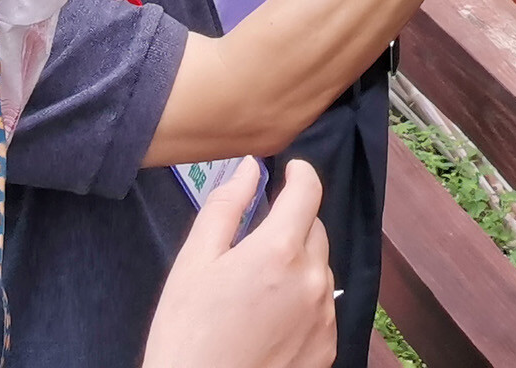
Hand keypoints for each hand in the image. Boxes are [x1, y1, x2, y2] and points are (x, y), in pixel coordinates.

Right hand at [144, 158, 333, 367]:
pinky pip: (323, 306)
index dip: (300, 174)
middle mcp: (312, 279)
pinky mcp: (328, 347)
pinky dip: (304, 301)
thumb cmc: (188, 335)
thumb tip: (250, 168)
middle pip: (315, 230)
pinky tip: (271, 318)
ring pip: (320, 268)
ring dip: (298, 264)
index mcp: (279, 251)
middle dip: (292, 225)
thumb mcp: (194, 264)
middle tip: (256, 244)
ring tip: (257, 290)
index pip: (308, 191)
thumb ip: (226, 207)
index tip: (290, 172)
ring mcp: (324, 316)